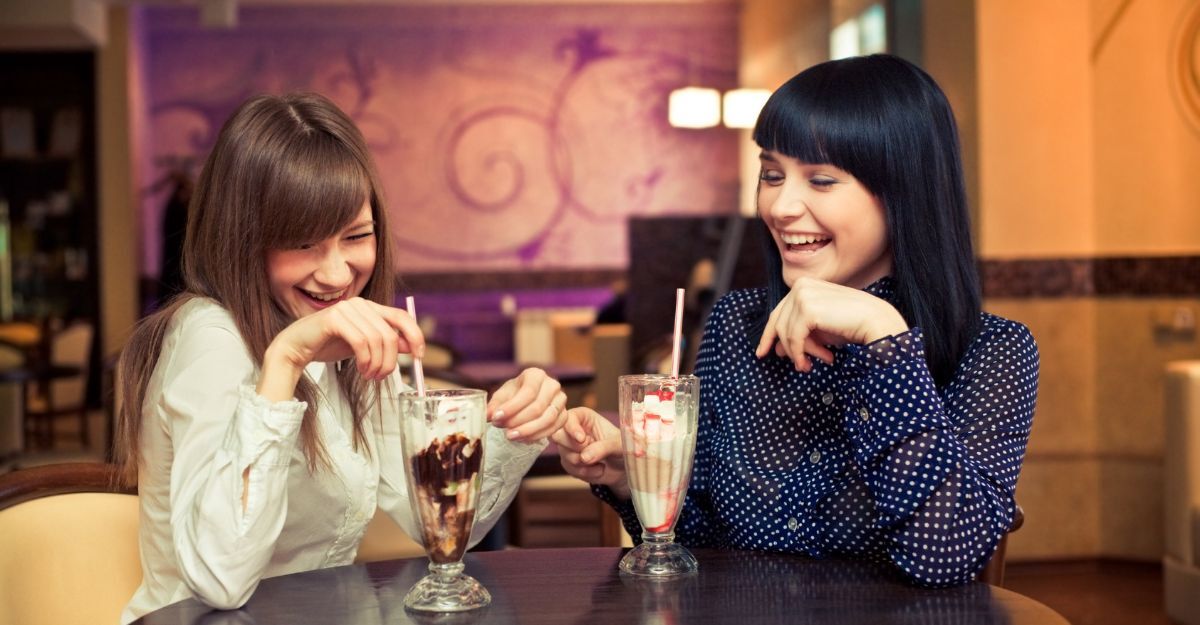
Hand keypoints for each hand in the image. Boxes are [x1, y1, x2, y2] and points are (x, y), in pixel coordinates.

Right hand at [258, 298, 424, 400]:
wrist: (296, 348)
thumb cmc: (328, 345)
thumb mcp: (363, 345)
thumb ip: (385, 342)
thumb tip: (410, 346)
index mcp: (369, 307)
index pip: (402, 316)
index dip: (416, 335)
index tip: (420, 356)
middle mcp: (360, 304)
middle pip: (391, 333)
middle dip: (391, 361)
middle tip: (382, 377)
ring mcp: (347, 308)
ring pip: (378, 340)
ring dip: (377, 364)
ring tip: (370, 376)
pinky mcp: (334, 318)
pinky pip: (361, 342)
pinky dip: (366, 360)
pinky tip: (362, 371)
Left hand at [487, 367, 566, 442]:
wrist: (528, 400)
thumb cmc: (514, 395)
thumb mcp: (502, 396)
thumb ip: (495, 405)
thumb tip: (489, 415)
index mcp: (536, 374)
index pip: (527, 392)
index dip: (512, 407)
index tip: (497, 418)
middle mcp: (552, 385)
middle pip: (537, 407)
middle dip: (518, 421)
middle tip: (504, 430)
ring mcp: (560, 400)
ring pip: (547, 419)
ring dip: (528, 431)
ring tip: (511, 436)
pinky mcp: (564, 415)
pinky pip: (553, 428)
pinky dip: (537, 436)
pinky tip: (523, 439)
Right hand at [551, 408, 627, 498]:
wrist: (624, 467)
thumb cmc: (624, 448)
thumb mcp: (619, 444)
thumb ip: (603, 448)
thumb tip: (584, 457)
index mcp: (584, 417)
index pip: (568, 417)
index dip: (572, 428)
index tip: (582, 439)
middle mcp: (573, 430)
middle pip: (558, 436)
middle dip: (575, 448)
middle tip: (591, 452)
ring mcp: (569, 447)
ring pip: (565, 455)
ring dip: (585, 463)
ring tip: (601, 462)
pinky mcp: (569, 463)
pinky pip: (571, 469)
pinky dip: (586, 473)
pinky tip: (598, 469)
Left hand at [754, 277, 907, 371]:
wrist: (876, 322)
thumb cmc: (852, 325)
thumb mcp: (820, 330)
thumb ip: (798, 335)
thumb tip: (777, 350)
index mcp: (804, 285)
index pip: (778, 312)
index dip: (769, 335)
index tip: (762, 353)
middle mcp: (800, 286)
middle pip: (779, 323)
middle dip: (788, 348)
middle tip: (801, 366)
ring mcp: (802, 295)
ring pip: (786, 333)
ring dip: (800, 353)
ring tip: (814, 364)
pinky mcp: (807, 308)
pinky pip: (793, 338)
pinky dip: (801, 353)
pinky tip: (815, 361)